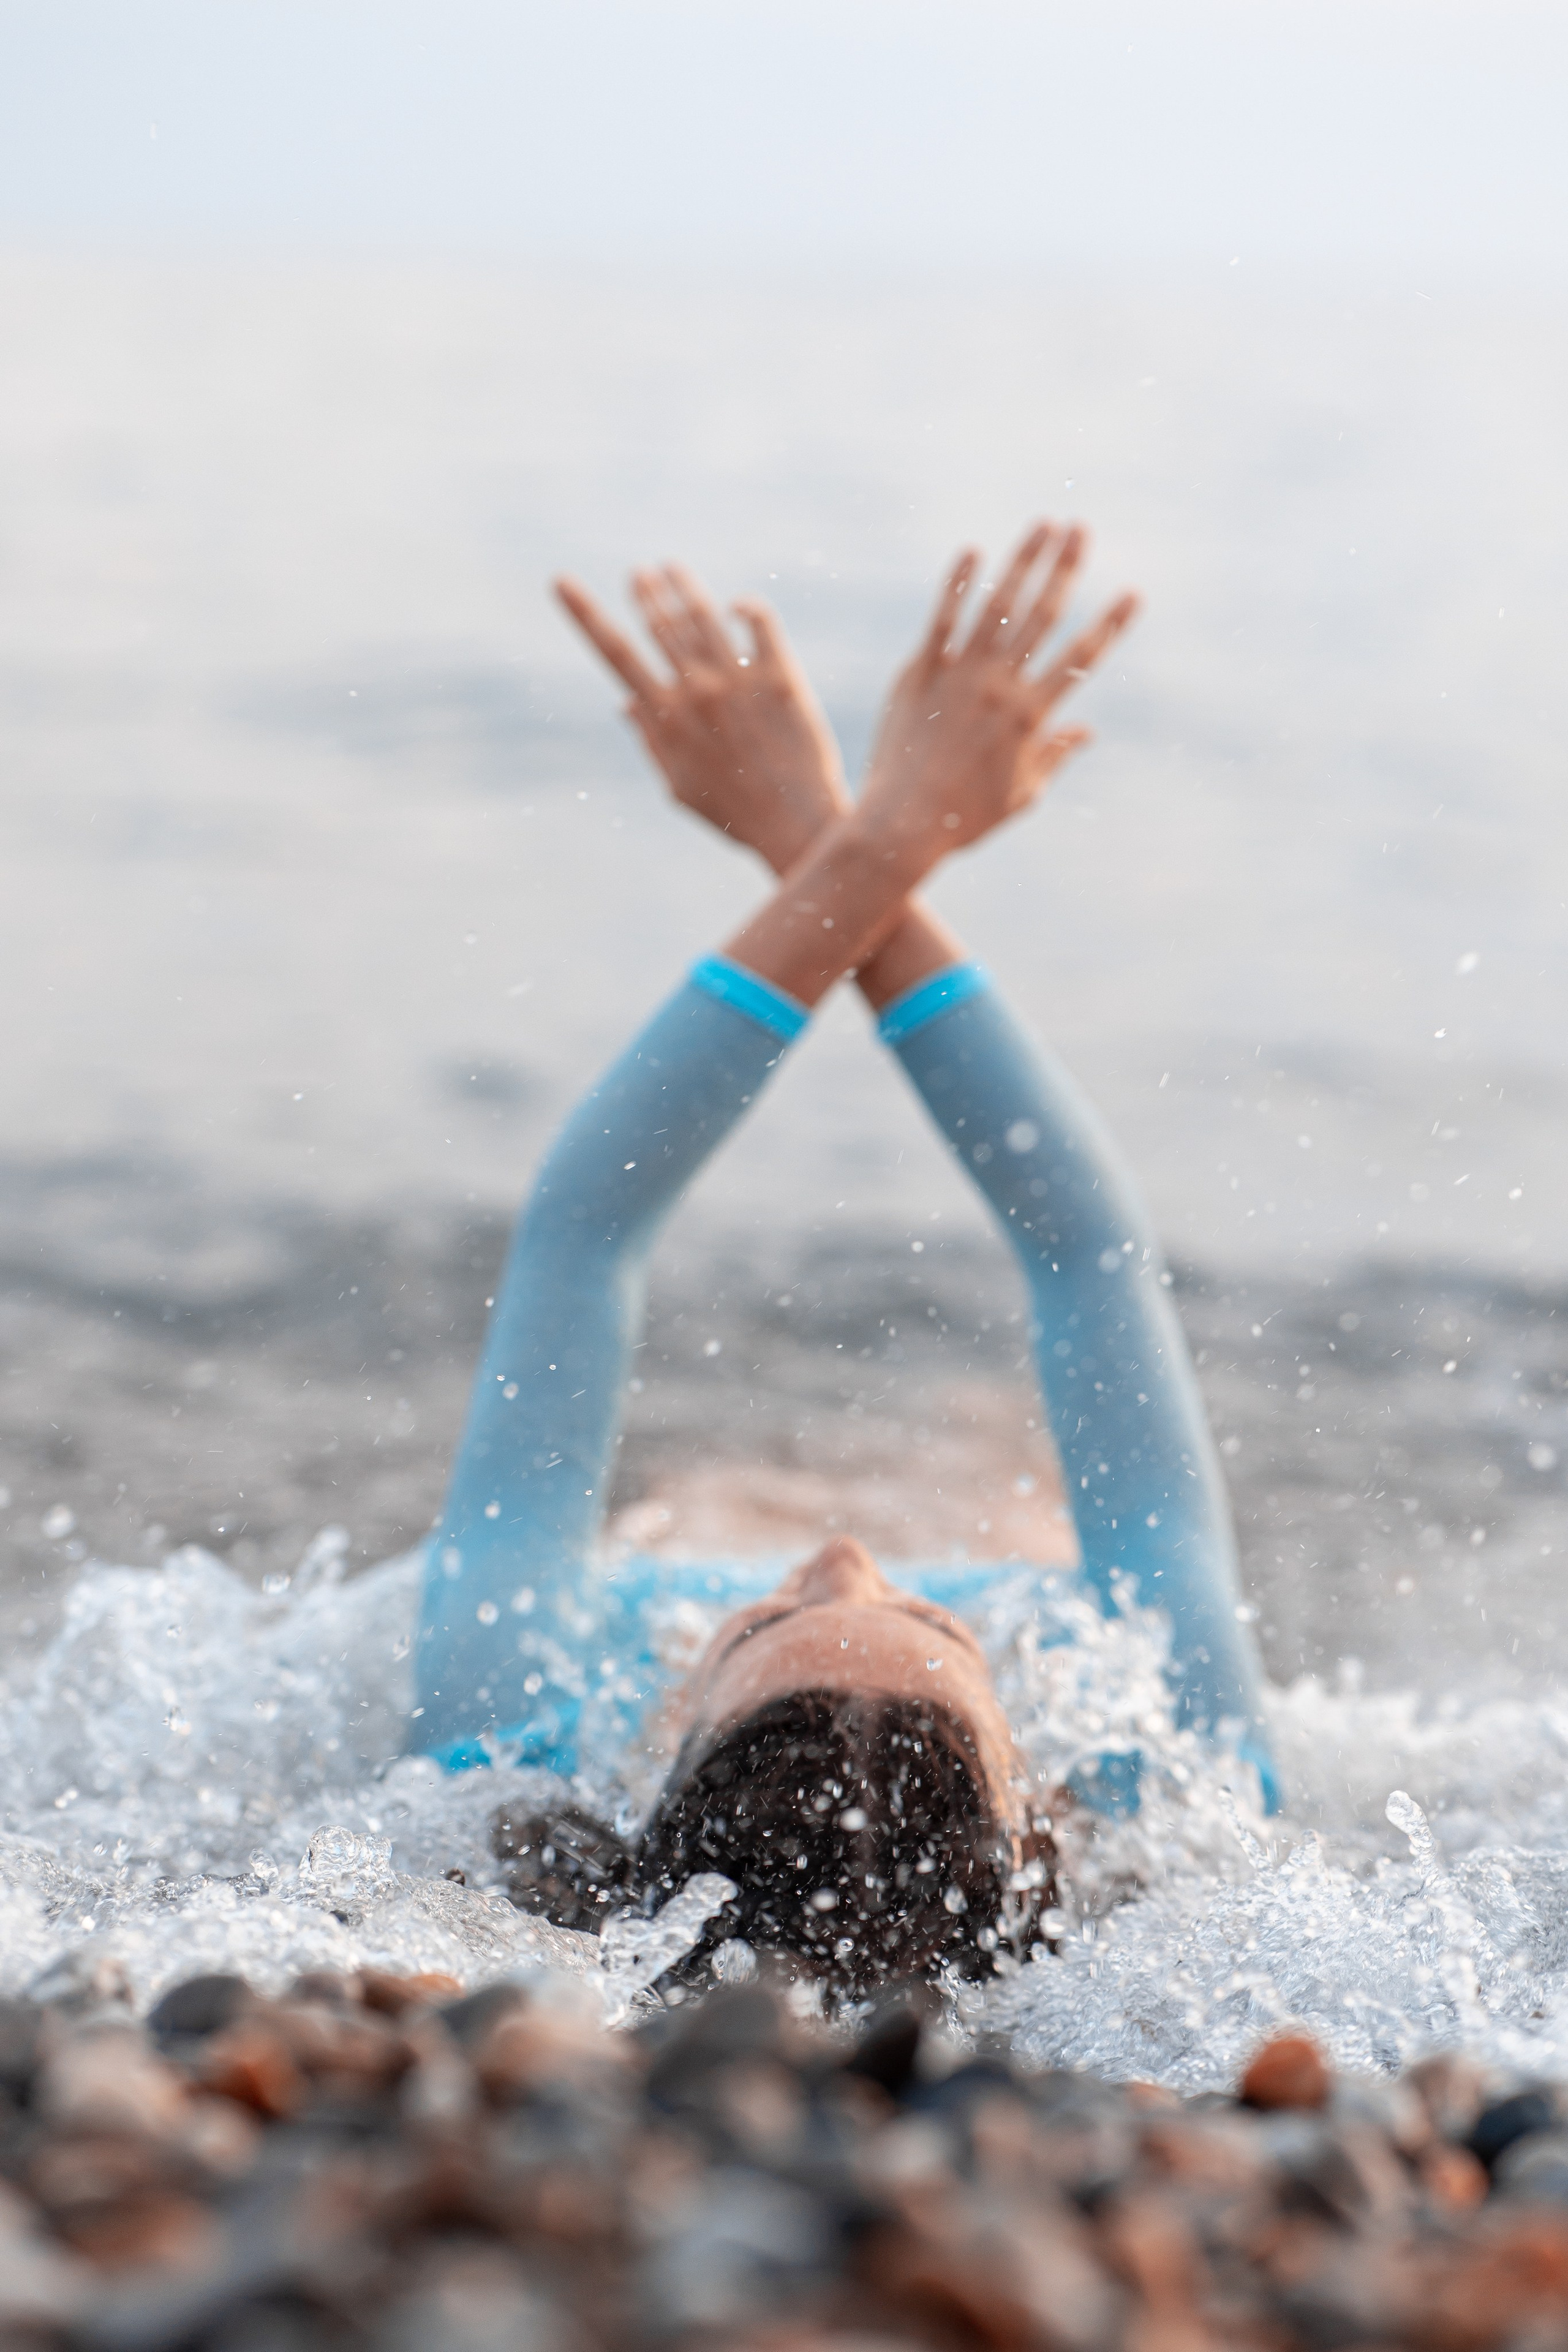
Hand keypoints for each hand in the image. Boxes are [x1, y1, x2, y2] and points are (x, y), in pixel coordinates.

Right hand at [553, 566, 846, 875]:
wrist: (797, 825)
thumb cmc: (731, 813)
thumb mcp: (676, 785)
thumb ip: (649, 739)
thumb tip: (625, 702)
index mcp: (665, 717)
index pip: (614, 652)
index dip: (584, 613)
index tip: (561, 582)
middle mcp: (698, 691)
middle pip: (660, 624)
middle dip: (644, 593)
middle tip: (638, 573)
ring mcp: (740, 681)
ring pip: (704, 615)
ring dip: (683, 587)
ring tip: (671, 568)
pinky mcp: (781, 677)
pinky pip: (760, 623)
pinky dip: (744, 607)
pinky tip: (735, 606)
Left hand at [856, 523, 1138, 873]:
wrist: (902, 826)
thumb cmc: (965, 819)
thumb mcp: (1023, 794)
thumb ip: (1056, 757)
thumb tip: (1087, 732)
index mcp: (1032, 718)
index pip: (1081, 658)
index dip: (1110, 623)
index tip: (1133, 592)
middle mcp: (1001, 688)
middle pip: (1042, 616)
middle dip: (1066, 569)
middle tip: (1082, 529)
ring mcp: (960, 676)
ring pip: (998, 606)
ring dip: (1023, 561)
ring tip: (1043, 525)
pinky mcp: (920, 673)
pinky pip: (942, 620)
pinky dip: (958, 584)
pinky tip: (974, 552)